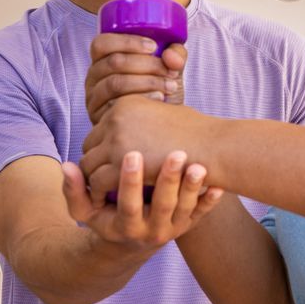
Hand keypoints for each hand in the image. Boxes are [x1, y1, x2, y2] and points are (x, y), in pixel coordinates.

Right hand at [61, 150, 222, 247]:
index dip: (130, 181)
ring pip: (185, 210)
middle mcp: (151, 231)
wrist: (129, 245)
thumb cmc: (105, 219)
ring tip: (199, 165)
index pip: (127, 204)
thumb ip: (75, 191)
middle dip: (167, 180)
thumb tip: (67, 166)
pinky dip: (210, 202)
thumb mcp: (86, 211)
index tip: (132, 154)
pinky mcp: (187, 225)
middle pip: (161, 206)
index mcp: (125, 227)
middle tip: (175, 154)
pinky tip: (219, 185)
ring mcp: (172, 230)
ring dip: (193, 189)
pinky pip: (202, 215)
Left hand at [81, 96, 217, 205]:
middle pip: (89, 144)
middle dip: (96, 163)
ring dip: (93, 179)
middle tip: (101, 179)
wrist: (214, 147)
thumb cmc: (197, 134)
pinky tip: (108, 200)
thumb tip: (133, 128)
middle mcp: (116, 117)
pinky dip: (98, 193)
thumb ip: (143, 121)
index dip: (103, 148)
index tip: (109, 163)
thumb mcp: (166, 115)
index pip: (100, 128)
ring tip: (101, 192)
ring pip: (89, 164)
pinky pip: (97, 181)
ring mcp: (117, 139)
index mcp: (125, 103)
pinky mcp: (122, 164)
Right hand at [85, 33, 186, 123]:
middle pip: (114, 62)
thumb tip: (172, 56)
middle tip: (171, 71)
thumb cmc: (158, 90)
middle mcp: (93, 77)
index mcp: (102, 59)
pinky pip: (116, 106)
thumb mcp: (167, 67)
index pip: (102, 43)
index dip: (127, 42)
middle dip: (147, 64)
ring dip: (147, 82)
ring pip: (115, 83)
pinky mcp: (100, 118)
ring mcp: (94, 98)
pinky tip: (159, 99)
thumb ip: (175, 54)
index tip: (154, 47)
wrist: (157, 125)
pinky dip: (142, 99)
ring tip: (170, 86)